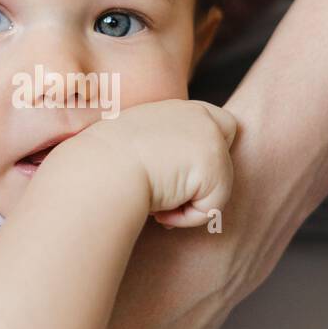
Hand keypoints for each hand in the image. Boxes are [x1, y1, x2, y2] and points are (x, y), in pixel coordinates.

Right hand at [79, 98, 236, 228]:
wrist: (99, 171)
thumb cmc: (99, 167)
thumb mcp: (130, 148)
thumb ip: (159, 151)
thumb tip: (170, 180)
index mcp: (173, 109)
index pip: (211, 120)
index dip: (202, 147)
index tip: (175, 169)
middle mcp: (196, 115)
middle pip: (228, 139)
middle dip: (211, 168)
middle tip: (175, 189)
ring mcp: (209, 137)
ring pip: (219, 183)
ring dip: (190, 203)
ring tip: (157, 205)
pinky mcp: (214, 164)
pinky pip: (212, 206)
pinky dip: (188, 218)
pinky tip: (161, 212)